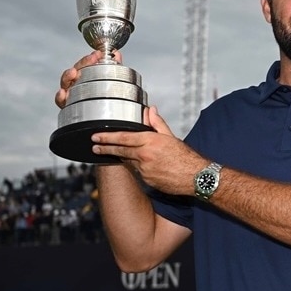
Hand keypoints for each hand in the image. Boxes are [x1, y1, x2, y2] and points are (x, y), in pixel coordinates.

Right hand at [55, 50, 120, 108]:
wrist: (103, 118)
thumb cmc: (104, 96)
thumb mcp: (111, 79)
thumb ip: (114, 66)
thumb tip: (116, 53)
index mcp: (85, 76)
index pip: (84, 64)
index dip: (90, 58)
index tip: (97, 54)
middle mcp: (76, 84)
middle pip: (75, 70)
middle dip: (83, 63)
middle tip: (91, 58)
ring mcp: (70, 94)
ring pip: (66, 82)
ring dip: (68, 76)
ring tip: (73, 72)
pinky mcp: (67, 106)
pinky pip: (61, 101)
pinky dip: (60, 96)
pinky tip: (63, 93)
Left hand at [91, 105, 205, 196]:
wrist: (195, 177)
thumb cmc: (186, 157)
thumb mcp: (171, 137)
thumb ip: (157, 123)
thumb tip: (149, 110)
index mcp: (150, 141)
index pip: (123, 138)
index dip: (107, 137)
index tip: (96, 136)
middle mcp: (144, 155)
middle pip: (120, 151)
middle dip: (105, 148)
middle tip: (94, 146)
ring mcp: (144, 169)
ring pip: (128, 161)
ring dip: (123, 157)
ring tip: (115, 153)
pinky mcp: (146, 180)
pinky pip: (137, 172)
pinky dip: (136, 167)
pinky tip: (141, 164)